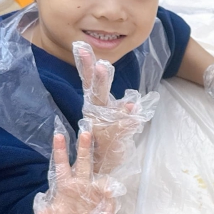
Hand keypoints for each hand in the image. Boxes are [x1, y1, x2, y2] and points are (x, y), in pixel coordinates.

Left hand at [30, 125, 121, 213]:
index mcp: (65, 183)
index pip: (61, 164)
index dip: (60, 150)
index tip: (58, 135)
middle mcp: (80, 182)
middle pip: (83, 162)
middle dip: (84, 147)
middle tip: (86, 132)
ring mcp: (93, 191)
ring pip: (102, 181)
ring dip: (105, 186)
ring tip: (108, 193)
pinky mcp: (103, 201)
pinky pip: (109, 200)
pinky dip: (109, 207)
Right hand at [73, 42, 158, 173]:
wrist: (102, 166)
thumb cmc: (107, 140)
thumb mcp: (114, 120)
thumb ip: (122, 109)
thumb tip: (132, 103)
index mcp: (95, 106)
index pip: (90, 82)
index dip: (85, 65)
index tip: (80, 47)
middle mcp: (95, 115)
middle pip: (95, 93)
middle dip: (99, 79)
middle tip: (102, 64)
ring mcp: (102, 128)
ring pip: (107, 111)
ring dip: (109, 95)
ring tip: (111, 79)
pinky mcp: (110, 141)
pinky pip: (120, 130)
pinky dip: (127, 122)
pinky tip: (134, 112)